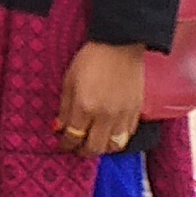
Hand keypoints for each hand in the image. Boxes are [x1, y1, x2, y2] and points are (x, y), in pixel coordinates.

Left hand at [55, 40, 147, 156]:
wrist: (119, 45)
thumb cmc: (90, 59)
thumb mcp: (68, 81)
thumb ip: (64, 108)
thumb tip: (59, 128)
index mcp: (85, 107)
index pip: (73, 137)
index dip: (65, 144)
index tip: (62, 144)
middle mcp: (105, 116)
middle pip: (94, 148)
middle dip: (82, 151)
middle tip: (76, 147)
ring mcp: (123, 115)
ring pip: (113, 147)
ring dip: (101, 148)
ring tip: (94, 142)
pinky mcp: (136, 112)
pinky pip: (127, 136)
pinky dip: (117, 139)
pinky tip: (109, 134)